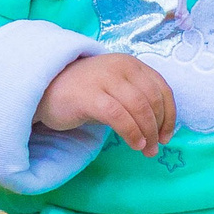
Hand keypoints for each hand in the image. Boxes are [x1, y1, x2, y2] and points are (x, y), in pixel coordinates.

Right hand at [39, 52, 175, 157]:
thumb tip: (159, 126)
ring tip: (146, 149)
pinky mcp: (90, 96)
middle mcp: (120, 66)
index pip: (161, 88)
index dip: (169, 114)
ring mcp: (104, 79)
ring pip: (139, 108)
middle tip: (156, 147)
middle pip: (152, 99)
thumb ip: (135, 98)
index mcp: (130, 63)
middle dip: (158, 127)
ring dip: (147, 133)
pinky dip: (131, 133)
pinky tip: (134, 144)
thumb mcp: (115, 88)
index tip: (167, 135)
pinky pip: (119, 116)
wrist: (44, 89)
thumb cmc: (83, 92)